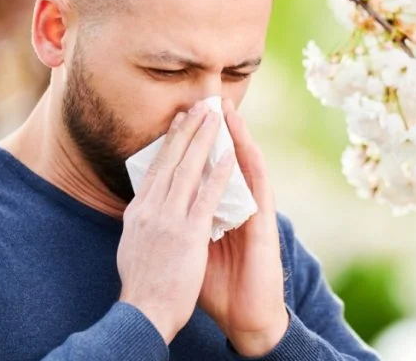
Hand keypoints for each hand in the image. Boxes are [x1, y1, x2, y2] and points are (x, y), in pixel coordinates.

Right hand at [117, 101, 234, 342]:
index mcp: (137, 212)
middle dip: (187, 130)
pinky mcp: (188, 233)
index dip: (169, 143)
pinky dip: (218, 172)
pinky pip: (207, 196)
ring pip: (188, 169)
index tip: (180, 122)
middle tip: (200, 105)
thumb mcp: (132, 246)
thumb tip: (140, 210)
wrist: (144, 313)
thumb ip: (140, 225)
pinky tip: (229, 154)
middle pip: (170, 160)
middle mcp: (150, 210)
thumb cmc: (142, 286)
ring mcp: (168, 219)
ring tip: (215, 116)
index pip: (155, 169)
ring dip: (203, 140)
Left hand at [198, 99, 288, 356]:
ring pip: (243, 165)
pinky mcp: (264, 222)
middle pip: (221, 159)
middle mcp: (234, 205)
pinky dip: (251, 164)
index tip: (176, 118)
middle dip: (210, 129)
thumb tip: (151, 212)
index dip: (189, 144)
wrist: (245, 316)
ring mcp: (251, 211)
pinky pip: (258, 187)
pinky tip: (245, 144)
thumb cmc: (217, 287)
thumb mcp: (189, 249)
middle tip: (201, 98)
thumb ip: (176, 227)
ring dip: (235, 135)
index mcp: (212, 210)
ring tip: (224, 108)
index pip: (200, 170)